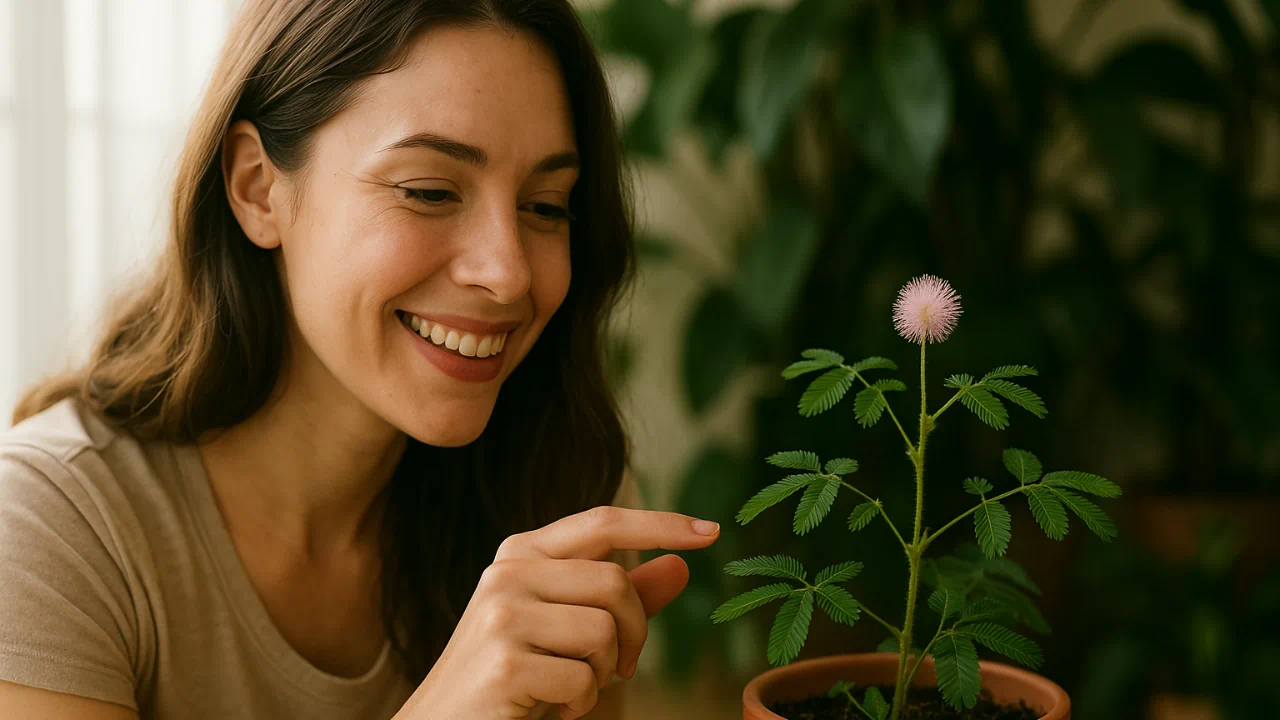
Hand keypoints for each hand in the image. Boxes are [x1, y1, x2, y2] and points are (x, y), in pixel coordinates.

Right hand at [394, 506, 720, 719]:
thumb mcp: (567, 629)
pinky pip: (584, 678)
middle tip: (618, 669)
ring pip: (605, 631)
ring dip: (603, 673)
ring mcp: (501, 614)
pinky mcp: (505, 662)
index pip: (602, 521)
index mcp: (522, 553)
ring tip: (568, 688)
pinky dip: (580, 703)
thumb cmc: (512, 677)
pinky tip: (547, 707)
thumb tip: (680, 567)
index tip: (711, 532)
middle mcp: (507, 571)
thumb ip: (621, 599)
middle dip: (634, 634)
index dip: (659, 523)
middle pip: (616, 583)